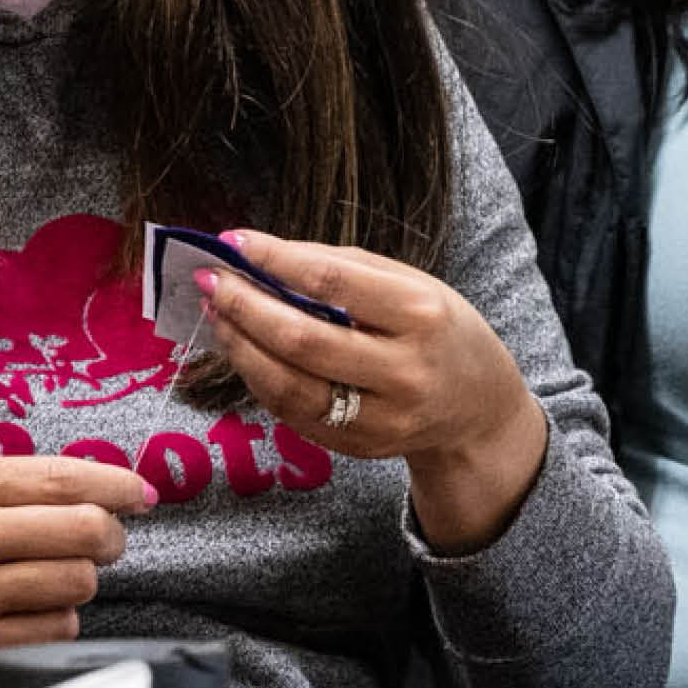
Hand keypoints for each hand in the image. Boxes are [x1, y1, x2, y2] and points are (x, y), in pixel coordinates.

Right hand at [0, 456, 152, 687]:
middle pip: (85, 532)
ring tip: (49, 579)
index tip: (140, 493)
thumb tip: (101, 489)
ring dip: (77, 582)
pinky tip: (28, 613)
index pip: (61, 478)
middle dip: (110, 536)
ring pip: (78, 584)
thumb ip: (6, 486)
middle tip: (105, 541)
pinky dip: (55, 621)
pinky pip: (56, 631)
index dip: (115, 485)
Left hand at [198, 231, 547, 551]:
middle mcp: (404, 372)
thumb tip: (262, 253)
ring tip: (216, 313)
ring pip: (288, 386)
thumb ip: (338, 267)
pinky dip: (258, 376)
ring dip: (239, 346)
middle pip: (303, 340)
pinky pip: (291, 412)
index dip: (276, 260)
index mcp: (421, 316)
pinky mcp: (358, 447)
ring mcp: (381, 418)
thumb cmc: (437, 329)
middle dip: (244, 307)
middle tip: (210, 280)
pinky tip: (243, 348)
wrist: (477, 408)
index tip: (233, 240)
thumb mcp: (410, 283)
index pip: (333, 283)